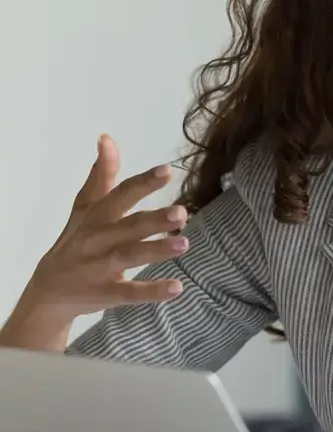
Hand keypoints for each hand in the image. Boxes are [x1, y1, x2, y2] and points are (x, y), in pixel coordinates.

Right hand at [26, 135, 187, 318]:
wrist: (49, 290)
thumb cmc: (77, 239)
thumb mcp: (86, 207)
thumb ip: (102, 175)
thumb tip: (107, 138)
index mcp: (97, 216)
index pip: (121, 196)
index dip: (143, 183)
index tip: (168, 170)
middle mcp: (97, 240)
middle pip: (128, 227)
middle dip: (154, 220)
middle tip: (182, 212)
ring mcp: (100, 268)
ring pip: (129, 257)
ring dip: (156, 251)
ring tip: (184, 244)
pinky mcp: (107, 293)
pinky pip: (130, 293)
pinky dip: (153, 291)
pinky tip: (177, 287)